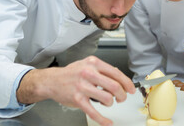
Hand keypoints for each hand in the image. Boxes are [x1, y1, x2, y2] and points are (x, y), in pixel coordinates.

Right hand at [17, 56, 135, 125]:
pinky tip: (108, 122)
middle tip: (121, 98)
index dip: (127, 83)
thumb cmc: (71, 73)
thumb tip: (119, 76)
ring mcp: (82, 86)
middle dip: (122, 95)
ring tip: (108, 102)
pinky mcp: (77, 99)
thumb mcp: (87, 64)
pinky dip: (103, 119)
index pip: (116, 73)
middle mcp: (88, 73)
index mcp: (93, 63)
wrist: (52, 80)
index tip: (131, 89)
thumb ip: (102, 69)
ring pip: (107, 98)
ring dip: (111, 103)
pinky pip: (93, 112)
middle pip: (114, 86)